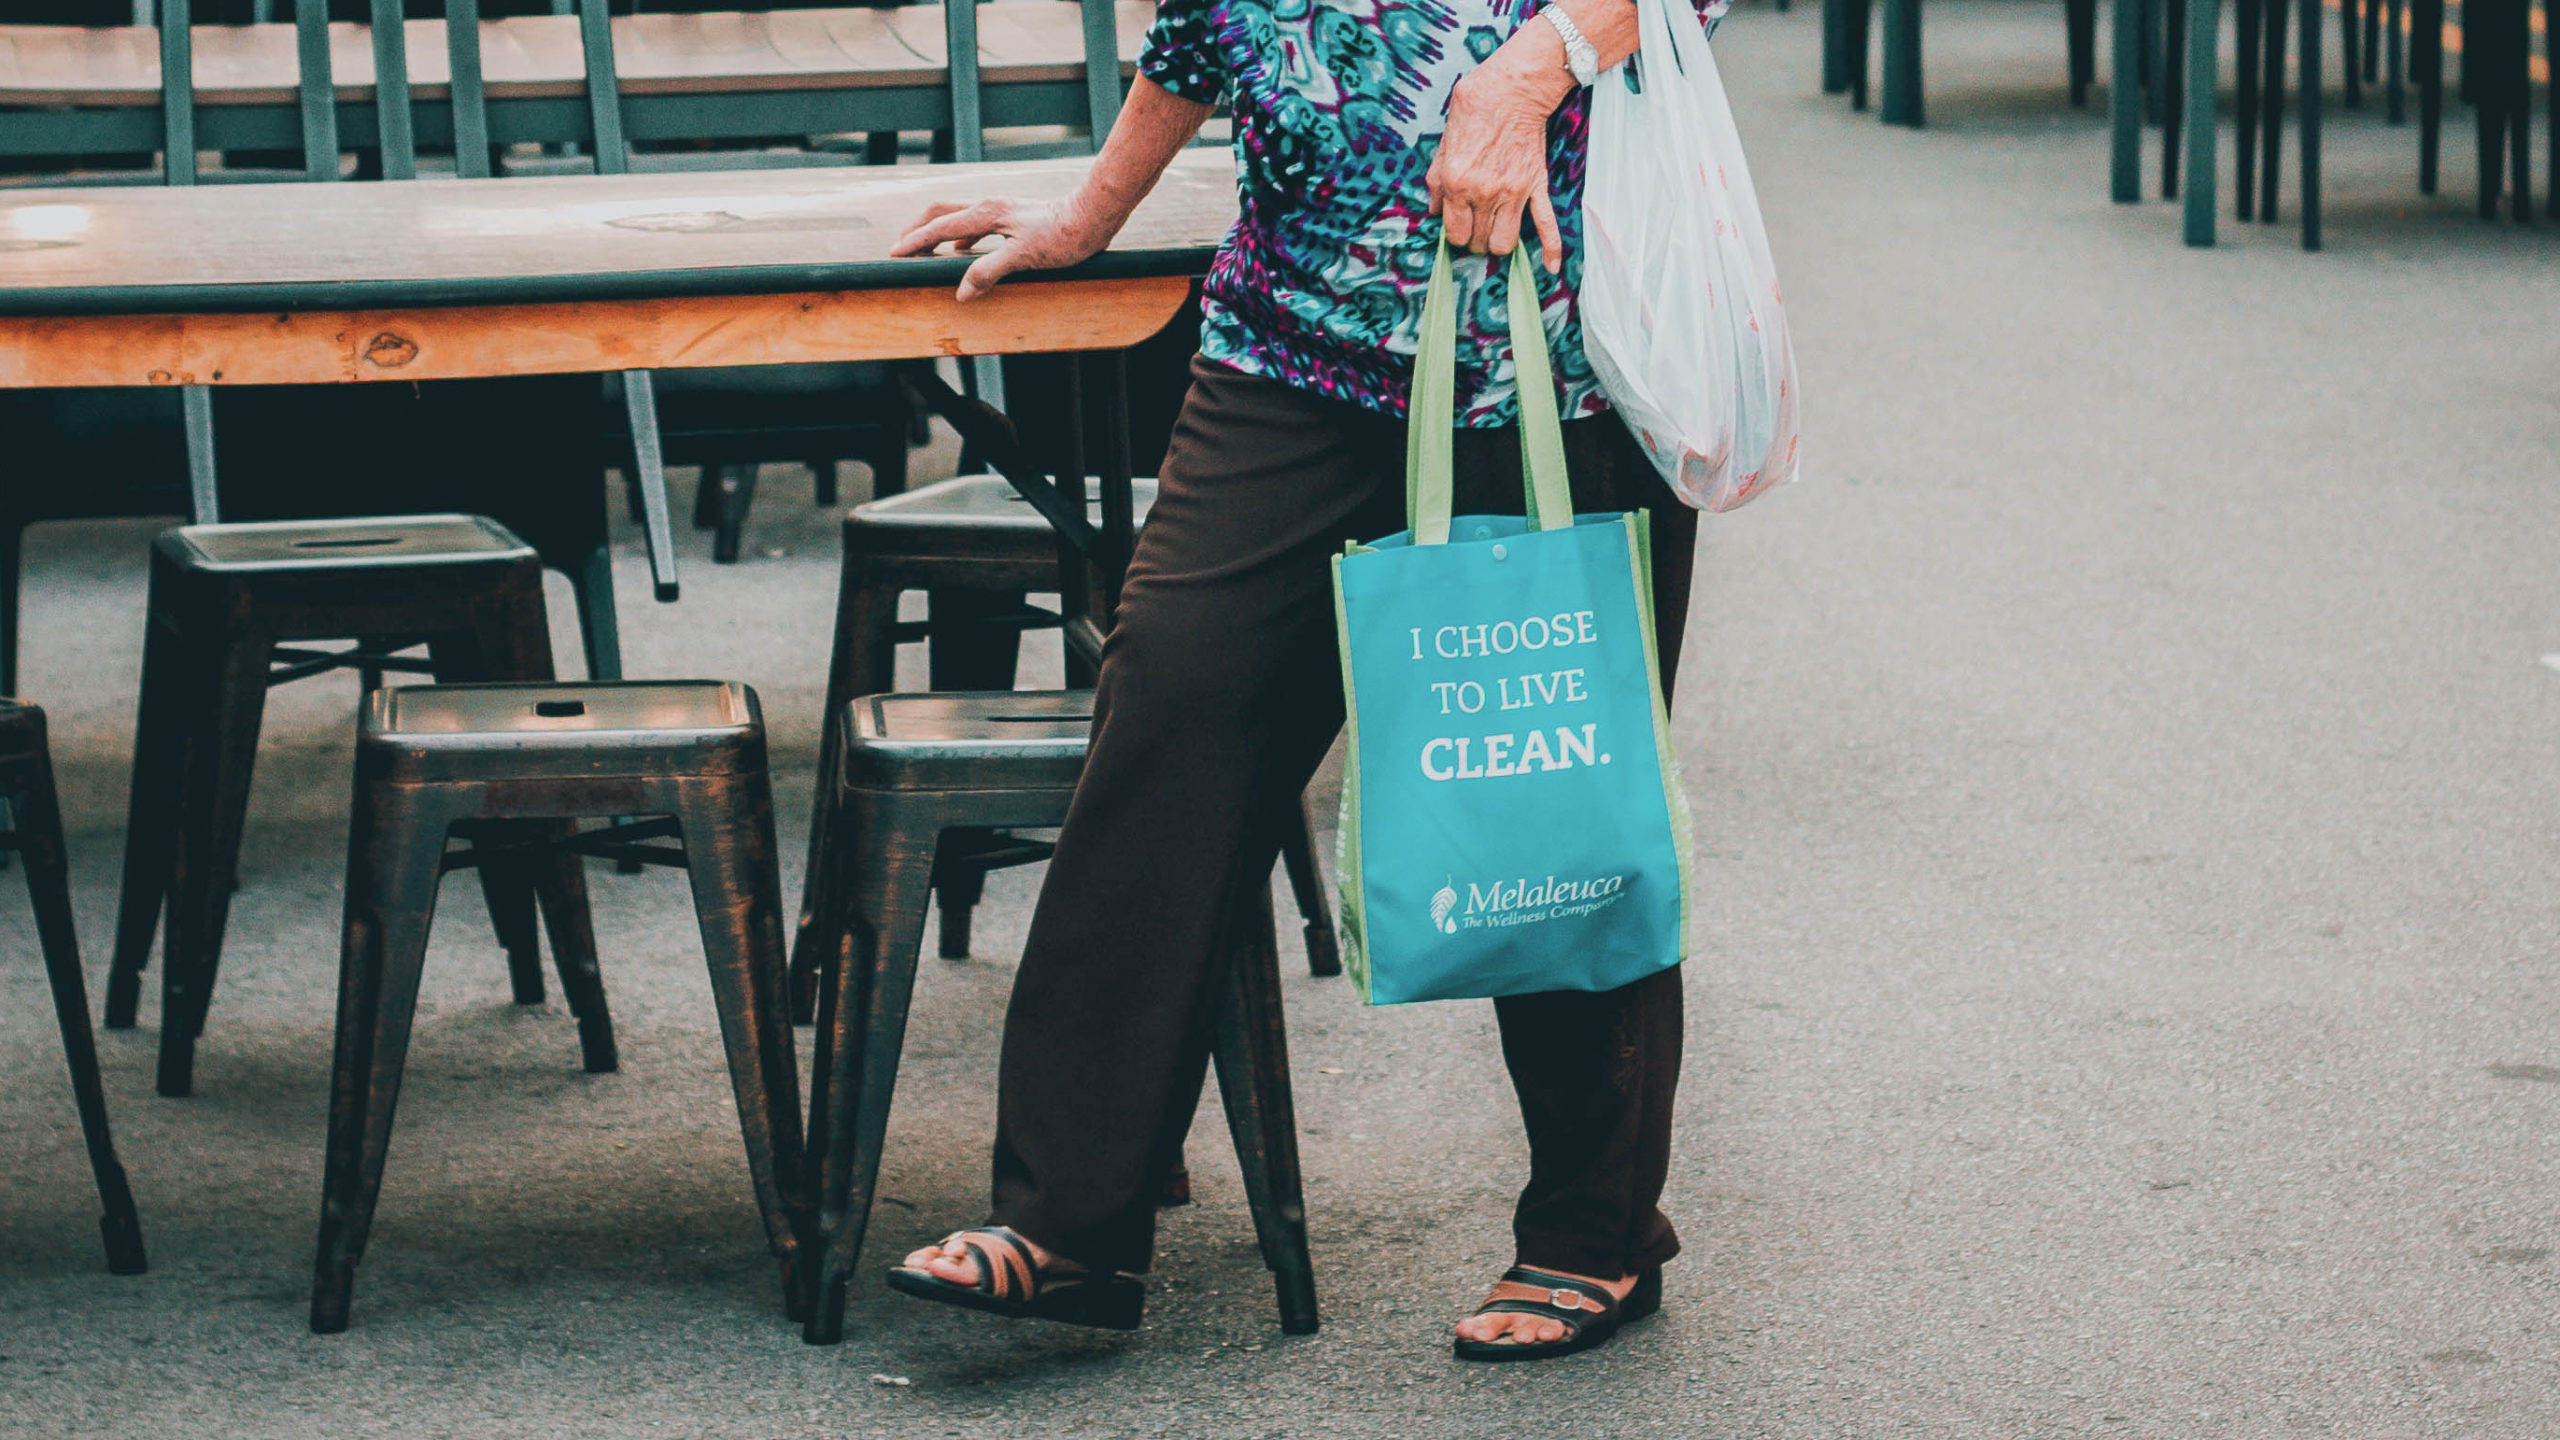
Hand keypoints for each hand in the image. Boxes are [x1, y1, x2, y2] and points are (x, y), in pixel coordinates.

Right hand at [889, 193, 1119, 300]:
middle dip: (918, 229)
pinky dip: (959, 236)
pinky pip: (975, 224)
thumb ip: (990, 272)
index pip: (940, 228)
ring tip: (924, 250)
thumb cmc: (1063, 237)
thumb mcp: (1025, 258)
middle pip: (941, 212)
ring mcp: (1001, 209)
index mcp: (987, 214)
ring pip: (957, 217)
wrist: (1093, 216)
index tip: (894, 254)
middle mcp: (990, 206)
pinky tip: (962, 251)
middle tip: (900, 247)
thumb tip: (962, 292)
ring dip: (937, 231)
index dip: (915, 242)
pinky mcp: (1012, 216)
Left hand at [1428, 46, 1573, 270]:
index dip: (1454, 234)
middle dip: (1475, 240)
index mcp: (1455, 182)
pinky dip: (1551, 249)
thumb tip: (1432, 210)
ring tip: (1495, 234)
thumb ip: (1435, 180)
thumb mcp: (1443, 142)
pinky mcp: (1535, 187)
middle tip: (1476, 228)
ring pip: (1504, 242)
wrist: (1514, 89)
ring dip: (1498, 244)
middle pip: (1477, 242)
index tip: (1459, 228)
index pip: (1453, 232)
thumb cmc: (1475, 109)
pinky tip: (1551, 268)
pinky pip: (1546, 225)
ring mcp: (1512, 193)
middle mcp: (1482, 193)